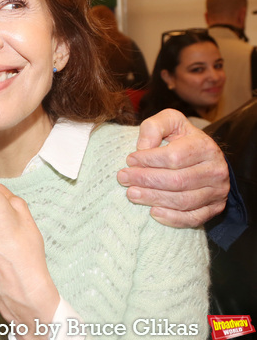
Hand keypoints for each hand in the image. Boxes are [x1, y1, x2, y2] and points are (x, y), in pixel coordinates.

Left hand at [117, 109, 228, 227]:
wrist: (203, 158)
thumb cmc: (180, 138)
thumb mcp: (169, 122)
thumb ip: (154, 127)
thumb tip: (142, 148)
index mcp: (205, 147)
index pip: (174, 157)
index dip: (148, 160)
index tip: (129, 160)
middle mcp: (216, 170)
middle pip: (177, 180)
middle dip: (145, 180)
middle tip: (123, 178)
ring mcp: (217, 192)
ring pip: (183, 201)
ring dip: (153, 198)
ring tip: (131, 193)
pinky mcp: (214, 208)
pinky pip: (193, 218)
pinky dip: (172, 218)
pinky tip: (152, 212)